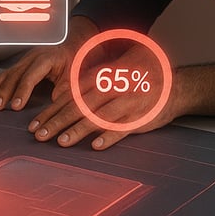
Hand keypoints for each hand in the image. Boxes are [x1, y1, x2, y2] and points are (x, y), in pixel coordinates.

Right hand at [0, 16, 99, 111]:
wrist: (73, 45)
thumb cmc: (74, 62)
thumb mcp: (73, 78)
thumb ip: (63, 93)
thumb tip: (55, 109)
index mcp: (47, 58)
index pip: (30, 76)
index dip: (22, 92)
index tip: (16, 106)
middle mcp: (33, 57)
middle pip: (15, 75)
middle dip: (5, 92)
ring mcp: (25, 58)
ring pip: (8, 73)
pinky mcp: (22, 63)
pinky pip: (7, 73)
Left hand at [27, 42, 179, 150]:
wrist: (177, 85)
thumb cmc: (140, 78)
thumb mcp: (114, 70)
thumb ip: (89, 79)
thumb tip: (61, 92)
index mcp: (104, 75)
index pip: (71, 93)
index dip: (52, 108)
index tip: (36, 121)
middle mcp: (113, 87)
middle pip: (79, 105)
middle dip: (57, 120)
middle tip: (39, 134)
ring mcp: (128, 103)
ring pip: (98, 117)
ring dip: (78, 129)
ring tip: (60, 141)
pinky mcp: (141, 118)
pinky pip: (123, 128)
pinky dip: (109, 136)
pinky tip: (95, 145)